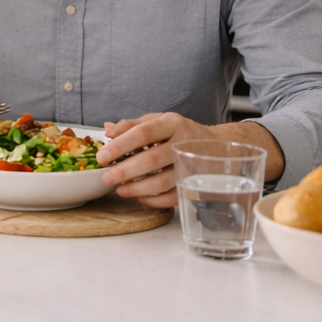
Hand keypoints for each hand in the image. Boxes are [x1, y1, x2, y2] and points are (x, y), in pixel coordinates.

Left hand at [96, 113, 284, 208]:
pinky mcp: (196, 184)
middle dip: (125, 171)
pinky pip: (173, 196)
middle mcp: (184, 142)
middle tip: (106, 178)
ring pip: (163, 181)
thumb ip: (132, 126)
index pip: (143, 133)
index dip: (120, 146)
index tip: (102, 157)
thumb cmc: (181, 133)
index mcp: (172, 123)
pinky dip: (154, 200)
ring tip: (120, 189)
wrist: (219, 146)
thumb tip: (107, 130)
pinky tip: (140, 196)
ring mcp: (192, 166)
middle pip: (152, 159)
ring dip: (137, 188)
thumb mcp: (159, 121)